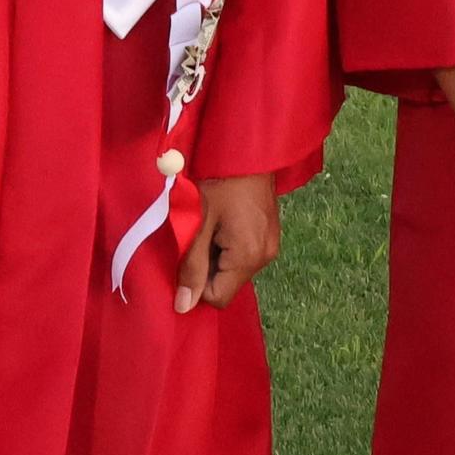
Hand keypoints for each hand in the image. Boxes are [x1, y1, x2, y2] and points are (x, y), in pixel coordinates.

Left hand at [176, 173, 279, 312]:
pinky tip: (225, 220)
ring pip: (236, 269)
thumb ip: (192, 266)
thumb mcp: (199, 222)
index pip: (218, 298)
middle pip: (228, 284)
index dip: (196, 284)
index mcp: (249, 257)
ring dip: (218, 255)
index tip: (187, 255)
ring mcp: (271, 245)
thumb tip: (183, 307)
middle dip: (207, 267)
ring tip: (212, 223)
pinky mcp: (271, 233)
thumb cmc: (220, 180)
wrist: (249, 147)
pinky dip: (230, 245)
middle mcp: (265, 257)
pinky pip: (246, 254)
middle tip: (198, 234)